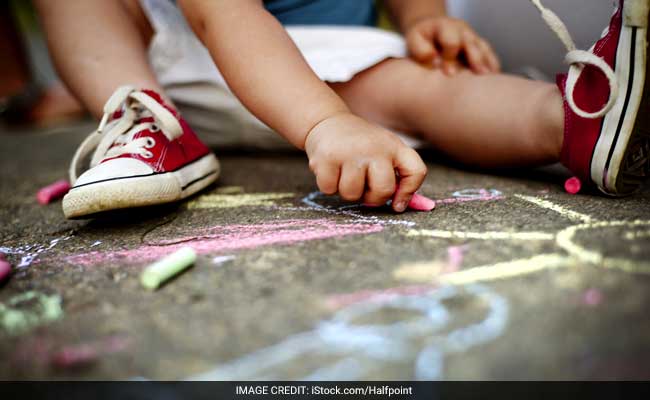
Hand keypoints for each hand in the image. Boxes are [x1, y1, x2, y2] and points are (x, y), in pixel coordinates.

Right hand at [305, 113, 426, 212]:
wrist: (328, 122)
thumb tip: (400, 207)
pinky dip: (328, 185)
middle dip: (372, 198)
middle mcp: (375, 147)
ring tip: (345, 174)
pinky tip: (331, 170)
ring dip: (346, 191)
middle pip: (383, 190)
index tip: (396, 204)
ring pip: (352, 194)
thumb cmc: (360, 146)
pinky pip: (329, 189)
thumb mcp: (383, 153)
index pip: (416, 171)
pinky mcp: (328, 157)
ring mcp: (351, 152)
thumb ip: (397, 178)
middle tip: (363, 187)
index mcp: (394, 146)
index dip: (409, 193)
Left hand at [405, 16, 499, 74]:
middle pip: (472, 44)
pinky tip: (495, 79)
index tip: (449, 74)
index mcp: (445, 27)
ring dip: (487, 63)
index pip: (451, 41)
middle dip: (475, 59)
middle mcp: (462, 30)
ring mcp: (472, 38)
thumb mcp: (414, 40)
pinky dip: (492, 65)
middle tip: (478, 75)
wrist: (429, 30)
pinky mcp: (479, 47)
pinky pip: (489, 54)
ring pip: (484, 49)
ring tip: (491, 78)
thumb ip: (420, 50)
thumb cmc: (421, 40)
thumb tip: (433, 59)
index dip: (450, 58)